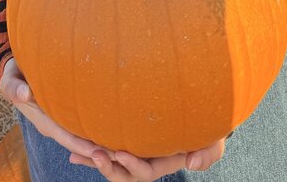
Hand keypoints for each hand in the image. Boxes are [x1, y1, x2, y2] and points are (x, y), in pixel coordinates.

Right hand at [0, 57, 113, 164]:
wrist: (15, 73)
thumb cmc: (13, 75)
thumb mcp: (10, 80)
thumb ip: (15, 87)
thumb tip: (25, 94)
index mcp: (44, 121)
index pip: (67, 138)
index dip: (84, 147)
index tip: (101, 153)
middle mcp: (53, 125)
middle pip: (79, 143)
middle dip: (98, 150)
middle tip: (123, 154)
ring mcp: (59, 121)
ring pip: (81, 136)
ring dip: (99, 142)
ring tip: (123, 146)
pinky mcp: (64, 114)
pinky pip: (81, 126)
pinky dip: (95, 130)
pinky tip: (112, 128)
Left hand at [69, 137, 225, 179]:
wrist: (201, 113)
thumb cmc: (208, 129)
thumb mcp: (213, 142)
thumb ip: (207, 154)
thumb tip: (192, 164)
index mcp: (164, 163)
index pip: (146, 172)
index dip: (132, 166)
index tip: (119, 153)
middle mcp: (147, 160)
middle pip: (124, 174)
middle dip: (108, 168)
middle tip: (94, 154)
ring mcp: (136, 151)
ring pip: (113, 164)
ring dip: (94, 161)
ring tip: (77, 154)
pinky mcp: (127, 140)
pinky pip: (108, 150)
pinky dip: (90, 153)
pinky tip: (73, 153)